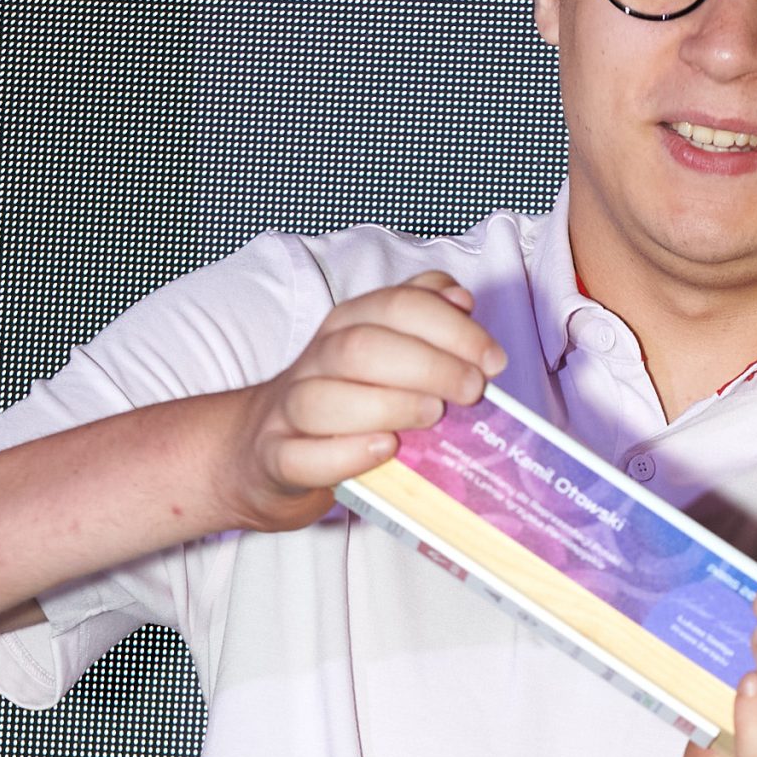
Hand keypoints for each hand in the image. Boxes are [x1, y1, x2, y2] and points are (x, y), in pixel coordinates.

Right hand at [219, 271, 505, 532]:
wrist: (264, 450)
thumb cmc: (344, 401)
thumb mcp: (383, 351)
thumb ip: (421, 318)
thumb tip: (459, 298)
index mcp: (347, 326)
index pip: (396, 306)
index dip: (450, 328)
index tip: (493, 361)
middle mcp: (317, 361)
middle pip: (363, 348)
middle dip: (428, 365)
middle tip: (472, 391)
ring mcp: (290, 411)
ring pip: (325, 399)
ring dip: (389, 405)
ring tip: (434, 416)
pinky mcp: (277, 458)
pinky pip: (301, 455)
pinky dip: (345, 454)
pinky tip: (384, 450)